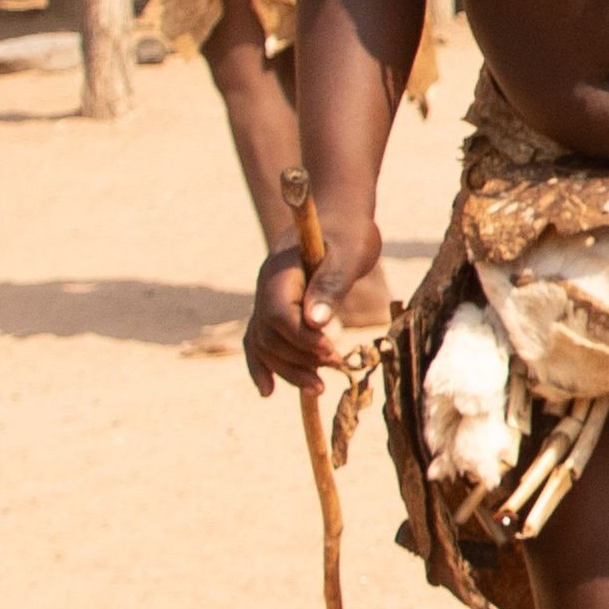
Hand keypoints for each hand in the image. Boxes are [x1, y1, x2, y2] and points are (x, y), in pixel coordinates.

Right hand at [246, 205, 380, 392]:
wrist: (338, 217)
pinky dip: (263, 366)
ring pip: (264, 344)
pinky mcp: (276, 310)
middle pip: (270, 336)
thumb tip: (317, 323)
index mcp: (280, 272)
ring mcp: (267, 300)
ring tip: (320, 387)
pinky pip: (259, 341)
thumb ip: (332, 283)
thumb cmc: (348, 232)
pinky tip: (269, 390)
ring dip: (289, 368)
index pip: (279, 315)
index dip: (302, 339)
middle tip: (337, 367)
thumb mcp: (349, 253)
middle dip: (300, 358)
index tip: (332, 351)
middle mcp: (266, 289)